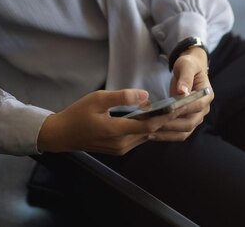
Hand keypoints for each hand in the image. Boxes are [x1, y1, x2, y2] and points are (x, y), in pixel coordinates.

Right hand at [37, 88, 185, 154]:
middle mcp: (122, 144)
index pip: (148, 125)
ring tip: (174, 110)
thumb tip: (145, 95)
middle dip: (167, 119)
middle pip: (150, 131)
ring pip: (145, 135)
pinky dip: (148, 128)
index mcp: (116, 131)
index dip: (165, 116)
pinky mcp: (119, 148)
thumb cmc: (77, 114)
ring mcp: (121, 148)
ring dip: (159, 124)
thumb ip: (122, 97)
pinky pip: (138, 137)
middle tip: (183, 106)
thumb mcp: (98, 98)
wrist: (61, 135)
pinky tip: (154, 117)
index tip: (179, 106)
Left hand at [150, 47, 212, 141]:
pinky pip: (177, 132)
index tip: (168, 110)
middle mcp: (203, 109)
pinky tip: (152, 134)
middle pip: (190, 123)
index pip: (197, 106)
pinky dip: (166, 134)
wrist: (189, 69)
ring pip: (183, 132)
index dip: (184, 109)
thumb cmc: (189, 65)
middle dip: (172, 125)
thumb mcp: (186, 66)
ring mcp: (195, 117)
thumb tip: (183, 92)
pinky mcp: (185, 120)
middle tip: (154, 124)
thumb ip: (185, 78)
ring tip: (150, 133)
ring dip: (167, 134)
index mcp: (206, 95)